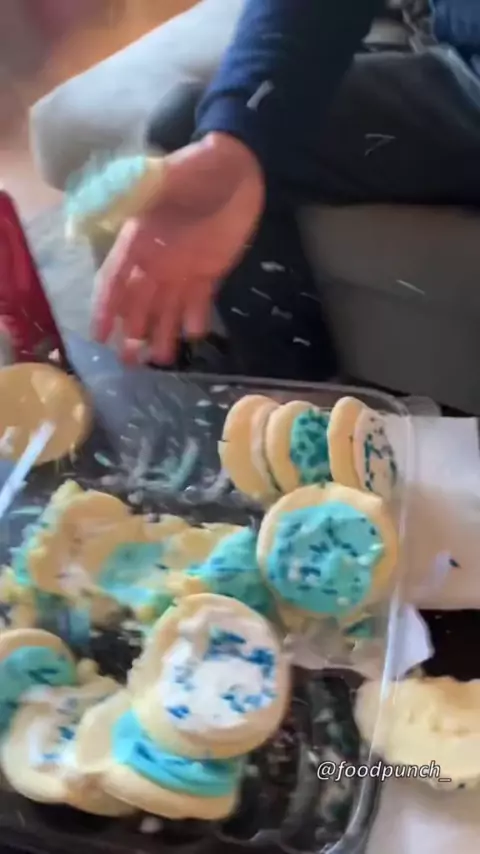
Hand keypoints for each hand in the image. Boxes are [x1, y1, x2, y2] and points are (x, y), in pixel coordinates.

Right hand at [93, 133, 264, 363]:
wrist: (239, 165)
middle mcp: (156, 259)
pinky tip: (194, 335)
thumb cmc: (200, 166)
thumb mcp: (167, 174)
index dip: (105, 306)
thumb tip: (101, 202)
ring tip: (161, 360)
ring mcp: (183, 268)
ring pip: (167, 308)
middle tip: (128, 362)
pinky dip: (196, 319)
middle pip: (138, 302)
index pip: (115, 278)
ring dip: (162, 333)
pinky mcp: (209, 272)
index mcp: (139, 238)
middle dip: (131, 331)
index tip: (99, 333)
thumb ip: (137, 192)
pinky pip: (198, 302)